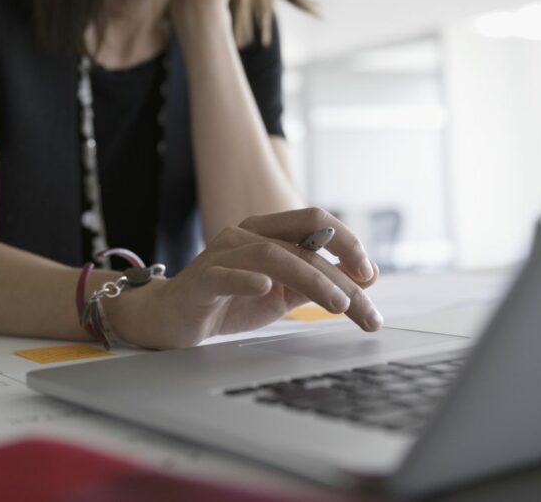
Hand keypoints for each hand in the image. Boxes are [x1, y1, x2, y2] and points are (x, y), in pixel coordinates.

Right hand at [109, 208, 381, 349]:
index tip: (370, 275)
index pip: (314, 222)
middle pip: (302, 245)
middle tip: (367, 311)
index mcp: (267, 233)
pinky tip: (265, 289)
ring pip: (273, 257)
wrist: (171, 319)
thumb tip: (366, 276)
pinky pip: (225, 275)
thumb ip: (316, 282)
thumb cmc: (227, 302)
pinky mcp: (201, 280)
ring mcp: (221, 255)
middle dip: (341, 277)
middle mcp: (245, 235)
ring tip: (338, 305)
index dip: (347, 242)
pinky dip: (246, 279)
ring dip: (311, 279)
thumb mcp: (281, 294)